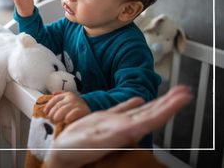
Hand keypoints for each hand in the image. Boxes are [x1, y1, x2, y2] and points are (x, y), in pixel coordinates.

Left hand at [44, 91, 90, 123]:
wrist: (93, 106)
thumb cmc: (77, 105)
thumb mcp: (69, 98)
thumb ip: (61, 96)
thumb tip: (52, 93)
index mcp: (67, 95)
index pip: (55, 99)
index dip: (49, 106)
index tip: (45, 112)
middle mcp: (71, 98)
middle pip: (58, 105)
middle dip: (52, 113)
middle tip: (50, 120)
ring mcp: (77, 103)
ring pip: (63, 109)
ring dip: (57, 116)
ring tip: (55, 121)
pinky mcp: (83, 110)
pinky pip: (74, 113)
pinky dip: (69, 117)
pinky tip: (65, 121)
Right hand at [46, 86, 191, 167]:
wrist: (63, 155)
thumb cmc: (75, 151)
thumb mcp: (94, 141)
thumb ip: (113, 134)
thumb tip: (135, 129)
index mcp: (124, 132)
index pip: (152, 119)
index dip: (168, 108)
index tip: (182, 98)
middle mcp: (124, 128)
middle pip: (152, 114)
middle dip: (169, 102)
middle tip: (184, 91)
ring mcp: (115, 124)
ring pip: (140, 111)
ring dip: (156, 102)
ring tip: (171, 93)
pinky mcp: (103, 121)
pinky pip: (121, 110)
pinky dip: (132, 103)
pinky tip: (139, 99)